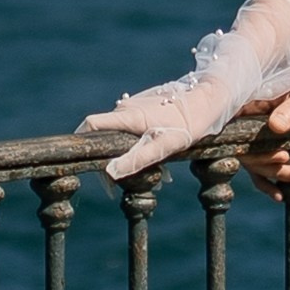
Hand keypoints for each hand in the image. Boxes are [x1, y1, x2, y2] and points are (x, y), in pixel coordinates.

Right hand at [82, 70, 242, 183]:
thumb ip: (136, 160)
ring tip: (156, 180)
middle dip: (112, 164)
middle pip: (106, 136)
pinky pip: (136, 130)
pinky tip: (162, 166)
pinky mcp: (148, 107)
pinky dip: (141, 148)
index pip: (90, 124)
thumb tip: (109, 173)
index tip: (84, 164)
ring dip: (130, 158)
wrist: (209, 99)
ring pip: (123, 135)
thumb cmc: (187, 125)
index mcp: (127, 116)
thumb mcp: (162, 147)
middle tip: (119, 189)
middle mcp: (128, 108)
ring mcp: (138, 106)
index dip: (80, 141)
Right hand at [238, 61, 289, 198]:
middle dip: (272, 166)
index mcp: (251, 102)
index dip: (256, 150)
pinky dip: (269, 181)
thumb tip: (275, 126)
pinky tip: (280, 195)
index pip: (240, 133)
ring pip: (256, 161)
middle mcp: (248, 119)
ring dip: (277, 174)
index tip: (281, 156)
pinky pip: (261, 166)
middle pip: (248, 151)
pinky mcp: (266, 143)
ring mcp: (255, 133)